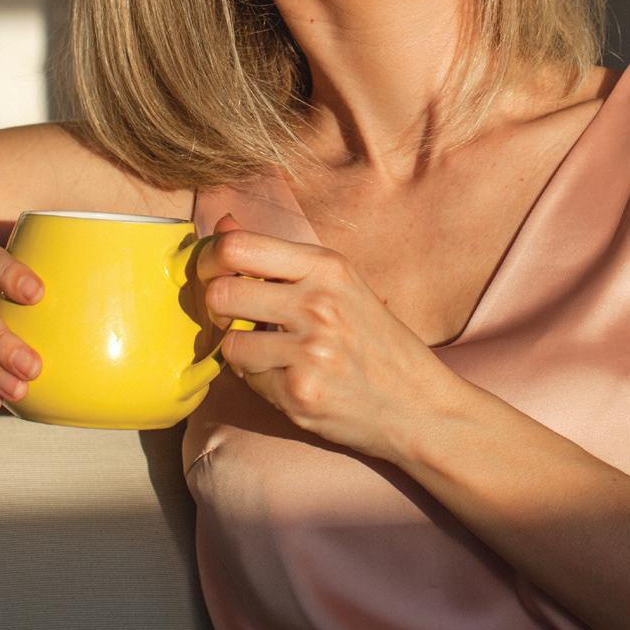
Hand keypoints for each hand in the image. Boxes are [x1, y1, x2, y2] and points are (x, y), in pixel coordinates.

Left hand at [195, 214, 444, 461]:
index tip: (215, 273)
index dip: (211, 259)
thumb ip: (277, 256)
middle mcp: (318, 303)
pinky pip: (248, 379)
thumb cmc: (375, 340)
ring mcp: (310, 350)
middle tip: (235, 316)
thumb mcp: (337, 283)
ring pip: (230, 342)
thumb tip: (221, 224)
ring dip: (242, 349)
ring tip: (272, 352)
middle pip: (221, 293)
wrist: (418, 405)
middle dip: (218, 307)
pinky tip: (290, 377)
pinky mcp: (300, 393)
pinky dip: (260, 379)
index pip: (239, 247)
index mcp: (327, 266)